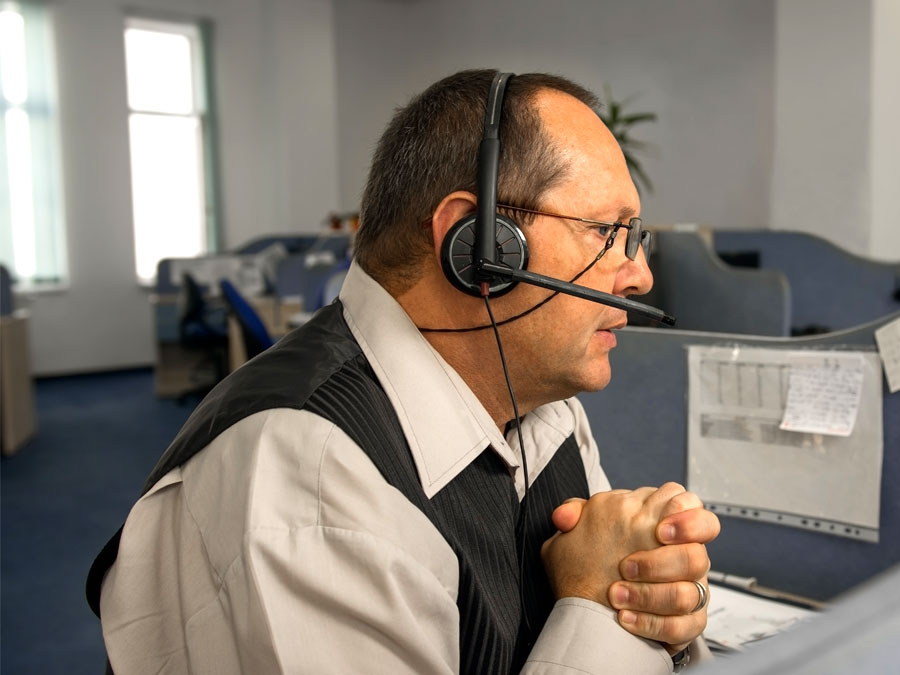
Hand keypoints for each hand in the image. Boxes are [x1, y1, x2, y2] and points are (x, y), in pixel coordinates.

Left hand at [545, 483, 719, 650]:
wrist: (591, 606)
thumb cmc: (593, 563)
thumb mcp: (578, 533)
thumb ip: (572, 514)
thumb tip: (563, 517)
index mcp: (662, 524)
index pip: (691, 506)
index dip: (686, 517)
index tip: (659, 530)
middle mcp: (683, 555)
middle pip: (696, 554)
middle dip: (662, 562)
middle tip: (626, 567)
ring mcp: (690, 589)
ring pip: (690, 593)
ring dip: (649, 595)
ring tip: (615, 595)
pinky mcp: (688, 622)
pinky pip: (684, 626)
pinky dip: (652, 623)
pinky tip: (625, 618)